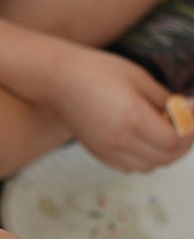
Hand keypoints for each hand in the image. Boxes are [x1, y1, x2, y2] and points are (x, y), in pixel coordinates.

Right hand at [47, 44, 193, 170]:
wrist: (58, 79)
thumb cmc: (97, 70)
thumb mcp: (139, 76)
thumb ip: (165, 98)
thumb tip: (187, 110)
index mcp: (133, 118)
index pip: (174, 141)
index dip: (190, 130)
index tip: (192, 113)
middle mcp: (120, 140)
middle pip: (165, 158)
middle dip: (183, 143)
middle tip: (185, 125)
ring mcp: (107, 150)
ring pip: (150, 166)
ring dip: (164, 153)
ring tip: (164, 132)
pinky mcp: (98, 153)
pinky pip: (131, 167)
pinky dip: (145, 159)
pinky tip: (144, 139)